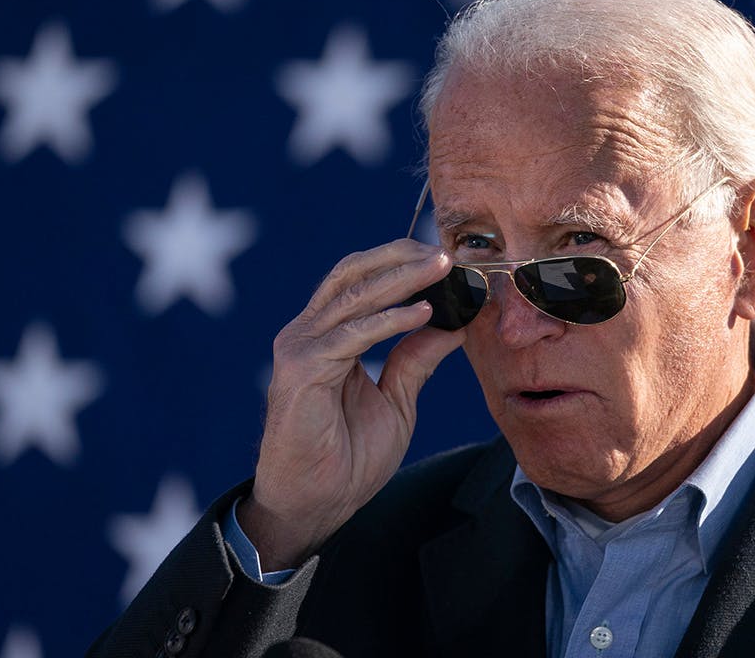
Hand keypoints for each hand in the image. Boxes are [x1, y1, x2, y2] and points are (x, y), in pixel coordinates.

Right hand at [238, 240, 463, 569]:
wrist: (317, 503)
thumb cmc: (349, 457)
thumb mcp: (397, 398)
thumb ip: (417, 358)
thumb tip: (454, 323)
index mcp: (328, 334)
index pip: (362, 279)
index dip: (401, 261)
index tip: (448, 257)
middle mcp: (308, 332)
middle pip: (354, 273)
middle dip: (401, 256)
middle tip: (446, 251)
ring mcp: (300, 347)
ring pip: (354, 295)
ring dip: (402, 278)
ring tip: (442, 268)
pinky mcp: (301, 370)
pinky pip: (351, 334)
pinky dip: (389, 320)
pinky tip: (423, 313)